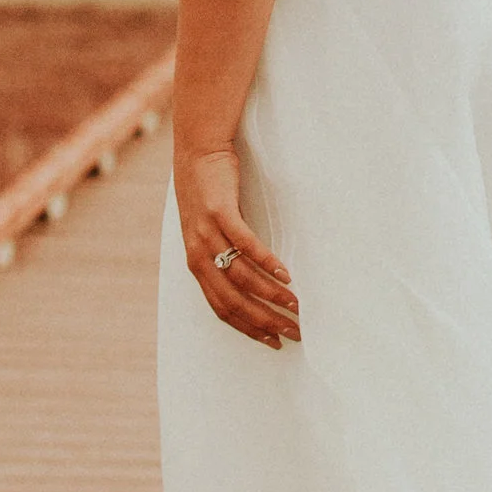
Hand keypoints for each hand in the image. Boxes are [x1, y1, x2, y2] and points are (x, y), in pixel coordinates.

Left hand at [175, 142, 299, 348]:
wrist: (197, 150)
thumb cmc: (207, 191)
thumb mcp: (206, 231)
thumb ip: (220, 256)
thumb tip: (247, 282)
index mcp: (196, 263)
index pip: (223, 309)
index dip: (248, 328)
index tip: (273, 341)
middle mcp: (199, 254)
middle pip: (234, 300)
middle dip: (265, 320)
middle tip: (293, 331)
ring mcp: (208, 233)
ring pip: (242, 277)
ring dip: (272, 295)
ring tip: (295, 305)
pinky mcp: (220, 212)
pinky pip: (246, 245)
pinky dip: (267, 263)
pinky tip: (285, 274)